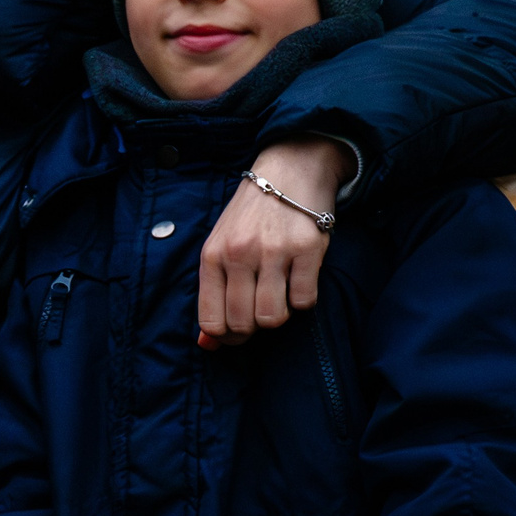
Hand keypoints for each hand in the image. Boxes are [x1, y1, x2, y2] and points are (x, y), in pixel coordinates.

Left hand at [198, 138, 346, 348]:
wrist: (289, 170)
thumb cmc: (251, 215)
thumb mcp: (221, 247)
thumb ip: (213, 294)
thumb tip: (207, 345)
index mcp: (213, 256)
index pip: (212, 321)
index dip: (225, 336)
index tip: (236, 327)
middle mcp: (240, 254)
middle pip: (243, 324)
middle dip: (252, 327)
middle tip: (260, 306)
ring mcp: (274, 251)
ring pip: (273, 318)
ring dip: (278, 314)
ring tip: (279, 292)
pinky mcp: (307, 249)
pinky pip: (304, 301)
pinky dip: (302, 299)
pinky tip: (298, 278)